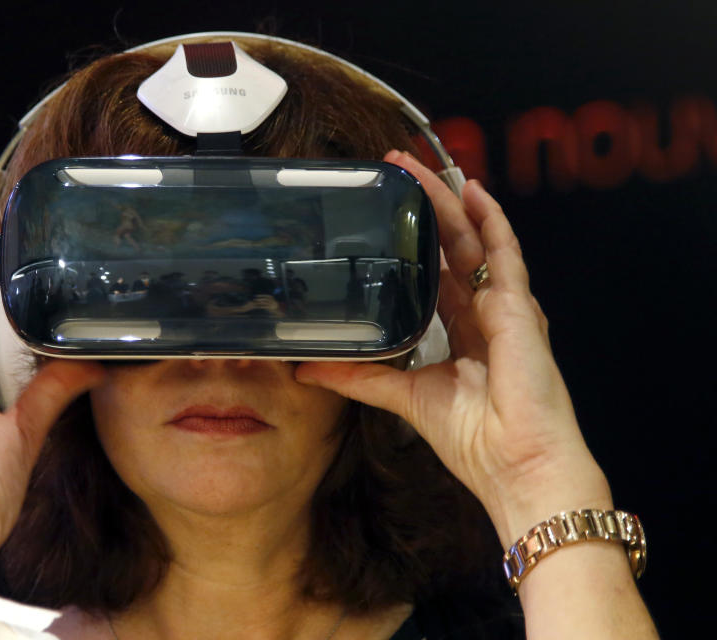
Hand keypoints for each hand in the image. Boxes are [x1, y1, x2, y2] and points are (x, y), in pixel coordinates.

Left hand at [296, 152, 611, 544]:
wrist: (516, 466)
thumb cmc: (475, 440)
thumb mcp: (404, 396)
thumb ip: (360, 377)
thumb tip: (308, 369)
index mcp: (462, 332)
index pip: (435, 272)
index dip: (413, 241)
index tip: (385, 211)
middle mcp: (484, 312)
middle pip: (452, 246)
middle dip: (425, 206)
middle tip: (395, 169)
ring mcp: (504, 307)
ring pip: (474, 239)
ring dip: (448, 201)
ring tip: (420, 167)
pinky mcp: (518, 308)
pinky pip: (505, 254)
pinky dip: (490, 220)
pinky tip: (472, 191)